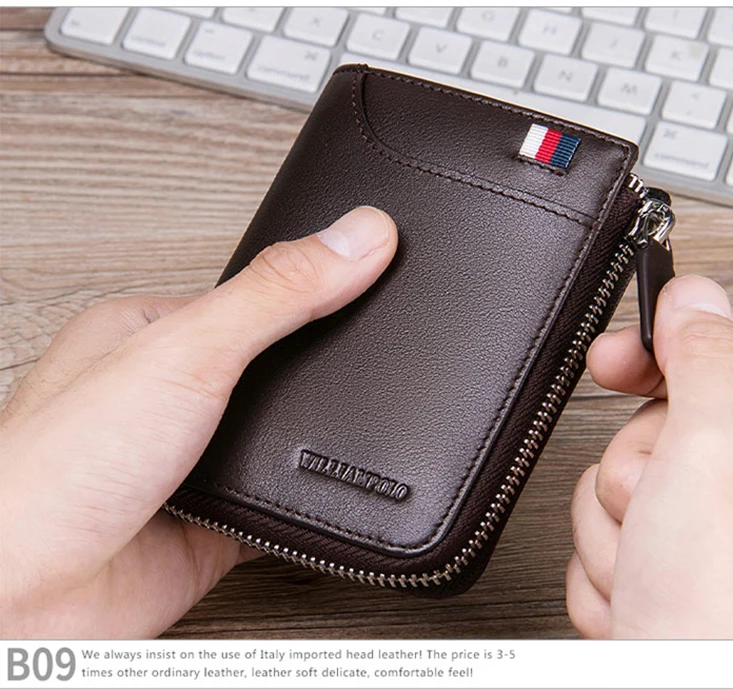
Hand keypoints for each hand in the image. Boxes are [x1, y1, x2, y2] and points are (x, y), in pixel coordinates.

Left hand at [0, 207, 397, 637]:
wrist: (27, 601)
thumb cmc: (56, 473)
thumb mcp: (186, 351)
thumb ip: (275, 295)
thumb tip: (356, 238)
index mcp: (150, 334)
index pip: (249, 293)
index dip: (307, 283)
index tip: (369, 267)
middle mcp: (170, 395)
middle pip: (270, 362)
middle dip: (316, 363)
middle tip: (371, 343)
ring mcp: (194, 458)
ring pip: (281, 431)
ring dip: (313, 432)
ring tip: (359, 409)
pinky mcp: (217, 519)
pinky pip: (285, 497)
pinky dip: (311, 491)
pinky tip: (330, 479)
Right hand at [567, 275, 732, 637]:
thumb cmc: (725, 613)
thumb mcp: (717, 458)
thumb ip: (704, 362)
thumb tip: (693, 294)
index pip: (709, 361)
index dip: (655, 354)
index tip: (612, 358)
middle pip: (647, 431)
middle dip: (631, 476)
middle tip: (654, 512)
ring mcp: (696, 540)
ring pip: (613, 490)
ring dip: (615, 534)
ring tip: (650, 573)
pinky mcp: (654, 574)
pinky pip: (600, 540)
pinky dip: (606, 571)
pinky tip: (639, 599)